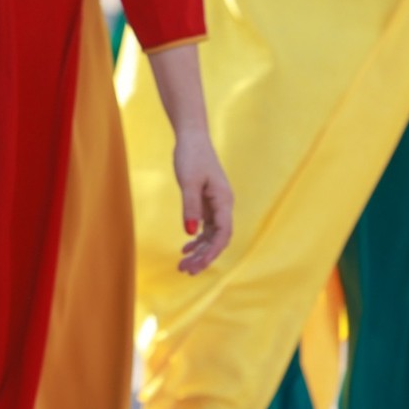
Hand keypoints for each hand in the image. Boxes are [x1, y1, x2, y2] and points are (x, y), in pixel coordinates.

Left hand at [172, 128, 233, 274]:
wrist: (192, 137)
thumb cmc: (191, 156)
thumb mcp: (188, 182)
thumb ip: (190, 207)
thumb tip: (190, 232)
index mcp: (224, 201)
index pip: (223, 234)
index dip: (212, 251)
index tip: (198, 264)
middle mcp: (223, 205)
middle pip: (218, 238)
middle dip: (204, 256)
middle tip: (186, 270)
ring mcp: (216, 204)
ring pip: (211, 234)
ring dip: (199, 250)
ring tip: (184, 265)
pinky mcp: (207, 201)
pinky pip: (205, 226)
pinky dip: (196, 238)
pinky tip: (186, 247)